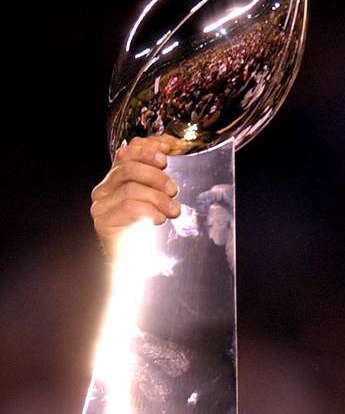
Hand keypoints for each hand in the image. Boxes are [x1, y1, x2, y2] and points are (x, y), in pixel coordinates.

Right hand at [90, 135, 181, 259]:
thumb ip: (159, 172)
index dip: (147, 148)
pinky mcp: (103, 223)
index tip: (168, 153)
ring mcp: (101, 206)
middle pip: (128, 167)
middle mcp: (104, 189)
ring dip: (157, 197)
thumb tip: (169, 144)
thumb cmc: (152, 233)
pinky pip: (129, 207)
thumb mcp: (159, 197)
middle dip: (155, 175)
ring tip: (173, 209)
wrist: (140, 268)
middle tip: (173, 189)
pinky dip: (149, 210)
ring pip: (130, 187)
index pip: (127, 152)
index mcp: (116, 179)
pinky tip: (159, 219)